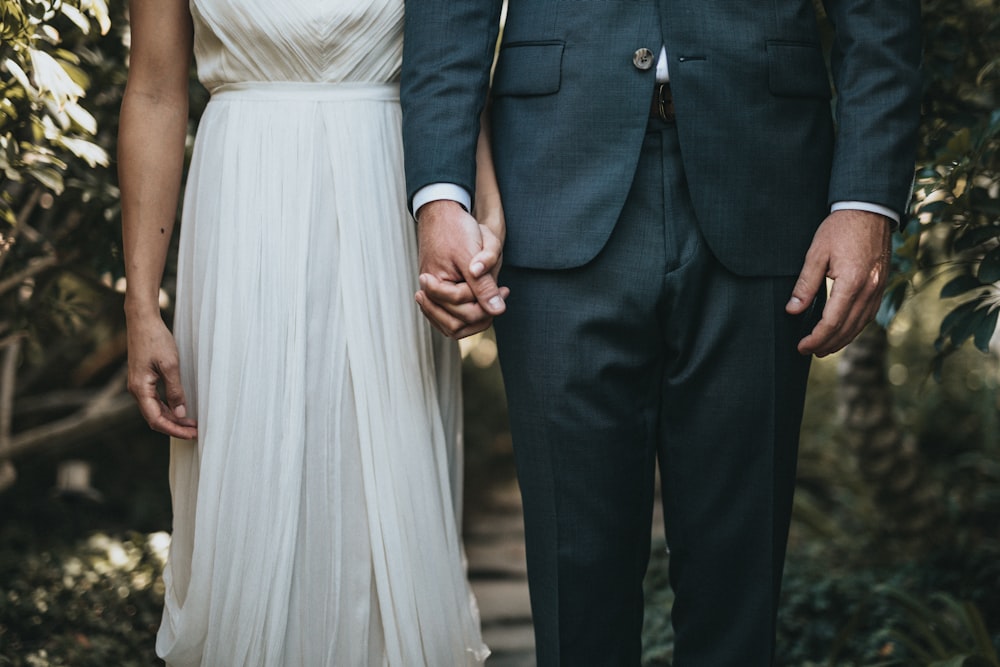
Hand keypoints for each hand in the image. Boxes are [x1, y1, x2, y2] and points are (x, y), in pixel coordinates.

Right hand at [125, 312, 197, 438]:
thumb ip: (175, 390)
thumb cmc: (156, 339)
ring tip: (192, 423)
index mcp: (140, 389)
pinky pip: (155, 400)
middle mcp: (137, 390)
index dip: (174, 430)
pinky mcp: (143, 379)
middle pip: (155, 418)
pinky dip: (168, 408)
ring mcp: (139, 385)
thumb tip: (181, 412)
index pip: (156, 420)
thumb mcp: (170, 365)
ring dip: (173, 418)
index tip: (192, 434)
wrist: (142, 321)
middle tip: (196, 432)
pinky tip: (181, 409)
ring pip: (155, 410)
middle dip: (175, 427)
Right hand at [415, 200, 508, 338]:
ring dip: (474, 319)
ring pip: (452, 326)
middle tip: (500, 293)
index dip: (488, 304)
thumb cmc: (456, 229)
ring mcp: (430, 296)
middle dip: (482, 313)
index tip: (504, 289)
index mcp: (435, 286)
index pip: (465, 313)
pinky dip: (466, 316)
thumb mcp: (474, 254)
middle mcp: (429, 295)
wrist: (441, 213)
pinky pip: (448, 318)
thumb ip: (484, 285)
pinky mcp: (435, 294)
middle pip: (457, 325)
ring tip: (491, 300)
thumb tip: (498, 310)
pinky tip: (482, 303)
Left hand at [787, 209, 891, 356]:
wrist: (870, 209)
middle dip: (827, 344)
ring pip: (860, 324)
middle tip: (808, 352)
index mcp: (852, 282)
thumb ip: (805, 284)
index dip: (816, 338)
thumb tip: (793, 311)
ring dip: (842, 340)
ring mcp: (878, 288)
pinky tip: (844, 331)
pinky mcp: (881, 285)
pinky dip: (855, 327)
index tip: (801, 346)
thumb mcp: (816, 253)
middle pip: (847, 328)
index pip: (832, 322)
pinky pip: (869, 314)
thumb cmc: (840, 227)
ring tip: (824, 348)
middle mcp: (869, 290)